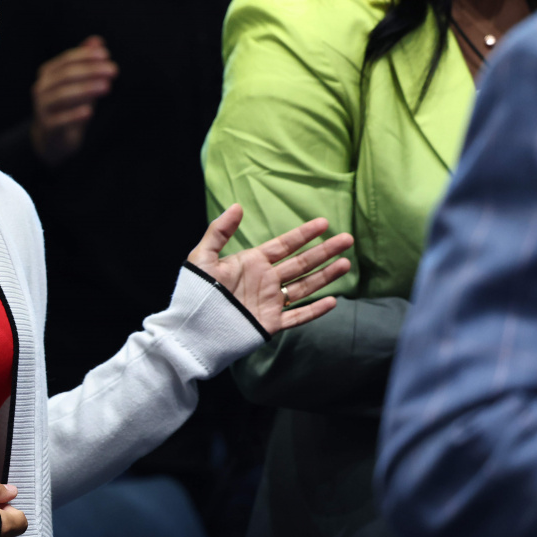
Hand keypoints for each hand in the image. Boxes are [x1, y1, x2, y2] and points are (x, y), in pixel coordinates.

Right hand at [29, 36, 116, 165]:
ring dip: (86, 89)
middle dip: (91, 71)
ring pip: (62, 96)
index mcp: (48, 74)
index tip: (106, 55)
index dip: (86, 56)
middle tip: (114, 70)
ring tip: (107, 87)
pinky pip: (60, 120)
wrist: (53, 138)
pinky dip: (74, 115)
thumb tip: (97, 40)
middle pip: (65, 76)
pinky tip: (90, 112)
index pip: (66, 60)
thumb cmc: (68, 105)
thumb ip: (86, 62)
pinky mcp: (47, 127)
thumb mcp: (79, 83)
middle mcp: (41, 88)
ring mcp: (42, 108)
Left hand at [187, 204, 354, 333]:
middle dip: (324, 251)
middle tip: (347, 239)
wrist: (190, 330)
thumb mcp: (202, 258)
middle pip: (301, 263)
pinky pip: (297, 317)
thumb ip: (219, 232)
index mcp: (252, 263)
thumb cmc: (193, 293)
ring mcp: (270, 302)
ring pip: (305, 287)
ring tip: (347, 263)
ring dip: (326, 276)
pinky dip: (315, 310)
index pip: (284, 245)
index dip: (304, 234)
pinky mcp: (270, 324)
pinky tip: (333, 301)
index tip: (324, 223)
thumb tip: (237, 206)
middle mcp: (265, 281)